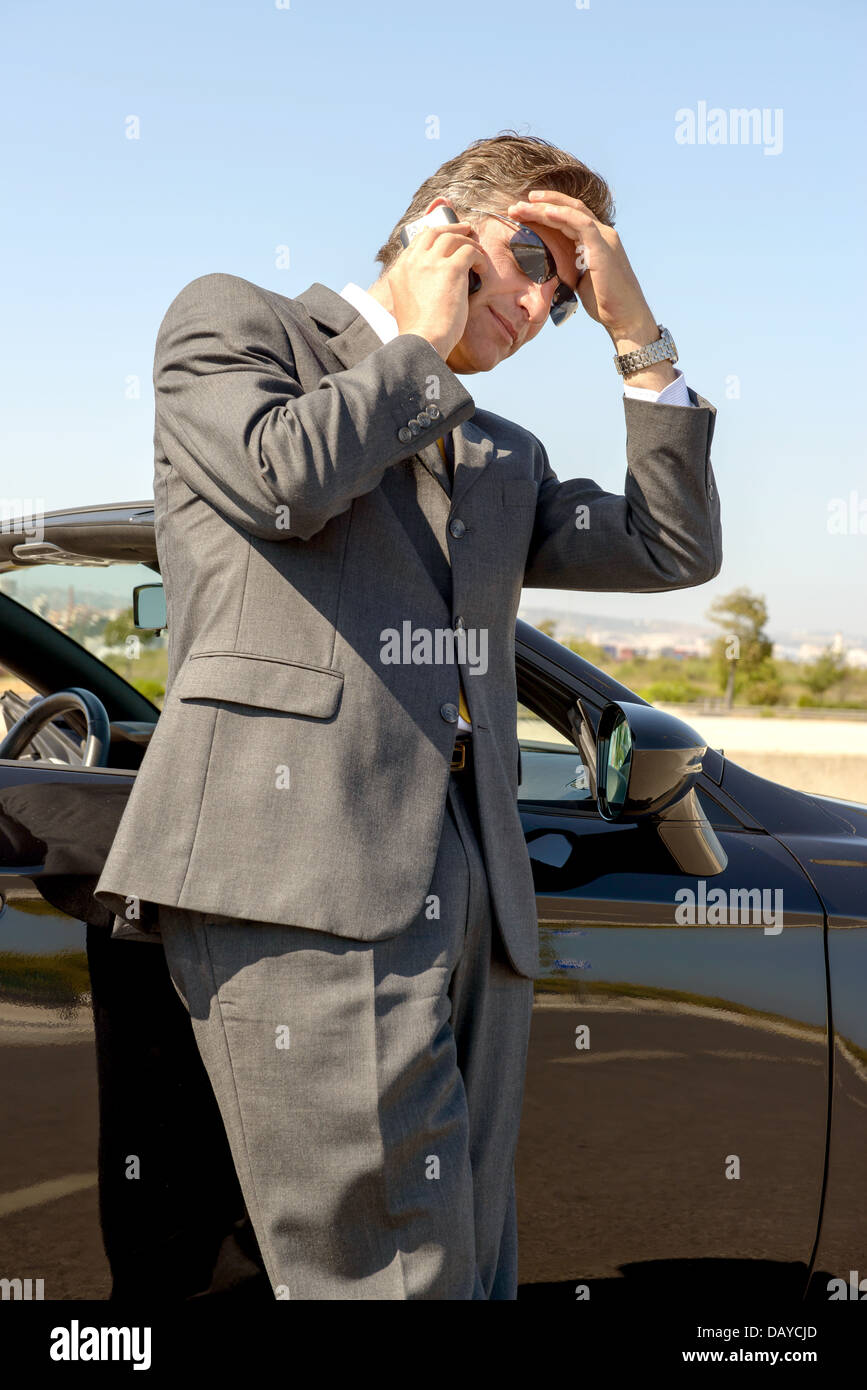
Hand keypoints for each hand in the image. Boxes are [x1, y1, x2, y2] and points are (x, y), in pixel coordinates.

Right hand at [389, 219, 489, 359]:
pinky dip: (479, 257)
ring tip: (479, 254)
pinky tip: (482, 270)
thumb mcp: (410, 303)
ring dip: (469, 243)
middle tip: (467, 230)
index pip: (418, 241)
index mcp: (400, 270)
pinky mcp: (451, 269)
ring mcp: (431, 263)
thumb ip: (418, 285)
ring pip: (453, 237)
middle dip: (452, 227)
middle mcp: (413, 262)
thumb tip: (439, 280)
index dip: (435, 234)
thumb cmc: (420, 332)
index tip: (447, 236)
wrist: (423, 342)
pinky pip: (469, 251)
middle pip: (434, 231)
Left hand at [506, 189, 657, 346]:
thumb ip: (569, 266)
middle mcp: (601, 233)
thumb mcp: (580, 279)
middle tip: (516, 204)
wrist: (624, 316)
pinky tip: (546, 212)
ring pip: (573, 212)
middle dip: (542, 203)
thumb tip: (548, 267)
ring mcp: (604, 238)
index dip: (547, 210)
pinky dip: (563, 216)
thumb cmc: (604, 302)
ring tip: (522, 205)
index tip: (524, 210)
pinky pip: (582, 224)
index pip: (569, 217)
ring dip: (546, 207)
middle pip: (569, 209)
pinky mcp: (603, 247)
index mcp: (595, 240)